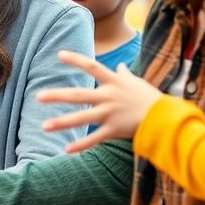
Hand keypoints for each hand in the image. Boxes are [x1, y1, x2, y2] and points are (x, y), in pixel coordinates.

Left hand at [37, 51, 163, 152]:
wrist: (165, 117)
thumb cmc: (151, 98)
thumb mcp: (137, 82)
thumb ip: (125, 74)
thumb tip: (121, 65)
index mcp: (114, 82)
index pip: (91, 66)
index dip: (76, 60)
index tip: (59, 54)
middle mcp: (109, 96)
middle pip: (79, 95)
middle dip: (58, 96)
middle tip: (38, 97)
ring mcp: (111, 113)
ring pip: (82, 118)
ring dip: (62, 122)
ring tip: (44, 126)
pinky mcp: (115, 130)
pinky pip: (94, 139)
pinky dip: (81, 145)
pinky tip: (65, 150)